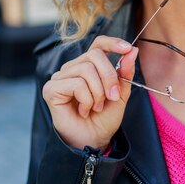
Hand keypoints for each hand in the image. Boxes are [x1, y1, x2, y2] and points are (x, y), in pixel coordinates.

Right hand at [42, 35, 138, 150]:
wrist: (93, 141)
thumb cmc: (103, 118)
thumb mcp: (120, 93)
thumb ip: (125, 72)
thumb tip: (132, 50)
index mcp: (88, 66)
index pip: (97, 44)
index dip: (112, 43)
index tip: (127, 49)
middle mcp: (72, 68)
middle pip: (94, 55)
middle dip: (109, 77)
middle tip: (112, 96)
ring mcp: (60, 77)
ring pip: (86, 70)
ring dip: (98, 93)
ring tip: (96, 107)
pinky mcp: (51, 89)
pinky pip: (76, 83)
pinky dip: (86, 99)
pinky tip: (83, 110)